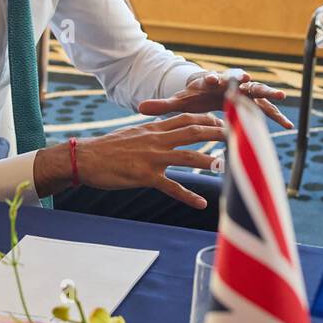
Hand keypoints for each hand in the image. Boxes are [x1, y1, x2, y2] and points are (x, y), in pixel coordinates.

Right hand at [34, 113, 226, 205]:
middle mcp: (157, 139)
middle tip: (238, 135)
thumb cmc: (106, 149)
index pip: (186, 118)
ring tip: (226, 166)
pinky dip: (188, 196)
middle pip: (194, 131)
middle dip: (217, 132)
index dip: (208, 119)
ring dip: (209, 161)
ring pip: (188, 156)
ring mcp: (152, 157)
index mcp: (154, 128)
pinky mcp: (145, 176)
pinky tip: (201, 204)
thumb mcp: (132, 134)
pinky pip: (171, 186)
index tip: (224, 121)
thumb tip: (166, 134)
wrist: (85, 158)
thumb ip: (152, 134)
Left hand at [138, 70, 292, 129]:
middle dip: (246, 82)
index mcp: (210, 82)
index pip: (211, 79)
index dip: (212, 79)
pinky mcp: (253, 103)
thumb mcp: (178, 101)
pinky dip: (277, 116)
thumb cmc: (195, 95)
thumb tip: (138, 108)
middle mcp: (230, 85)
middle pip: (239, 82)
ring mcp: (244, 93)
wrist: (210, 90)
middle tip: (250, 81)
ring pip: (258, 93)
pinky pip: (266, 110)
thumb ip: (161, 105)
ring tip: (280, 97)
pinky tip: (288, 126)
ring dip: (268, 95)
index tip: (211, 80)